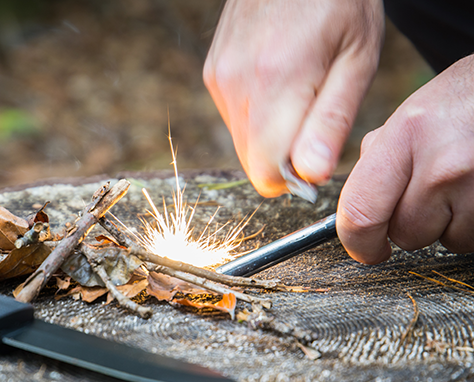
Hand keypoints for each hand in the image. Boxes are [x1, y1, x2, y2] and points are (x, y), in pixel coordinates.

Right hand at [203, 0, 383, 195]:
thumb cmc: (339, 4)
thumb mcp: (357, 59)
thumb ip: (331, 122)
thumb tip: (310, 176)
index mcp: (276, 82)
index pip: (267, 173)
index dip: (296, 176)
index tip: (319, 150)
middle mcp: (236, 84)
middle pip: (253, 161)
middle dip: (284, 155)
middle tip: (314, 112)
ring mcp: (219, 78)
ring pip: (242, 142)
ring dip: (271, 133)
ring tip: (298, 88)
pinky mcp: (212, 72)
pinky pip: (234, 118)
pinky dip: (257, 113)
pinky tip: (278, 76)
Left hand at [337, 55, 473, 262]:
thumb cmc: (467, 99)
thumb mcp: (413, 113)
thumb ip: (379, 158)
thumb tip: (356, 205)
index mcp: (407, 136)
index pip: (361, 212)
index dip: (358, 243)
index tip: (364, 250)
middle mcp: (443, 166)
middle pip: (406, 234)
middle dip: (411, 224)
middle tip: (430, 192)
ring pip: (447, 240)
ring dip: (451, 224)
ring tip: (463, 183)